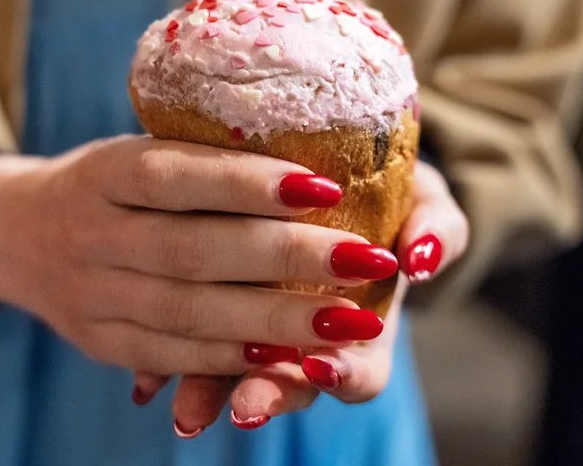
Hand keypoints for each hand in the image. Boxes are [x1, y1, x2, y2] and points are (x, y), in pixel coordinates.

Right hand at [0, 136, 399, 374]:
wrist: (13, 233)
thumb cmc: (103, 181)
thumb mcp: (133, 149)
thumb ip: (200, 161)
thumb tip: (305, 164)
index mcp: (104, 171)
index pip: (175, 174)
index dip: (248, 183)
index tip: (325, 186)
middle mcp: (92, 233)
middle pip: (192, 250)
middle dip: (287, 259)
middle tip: (368, 261)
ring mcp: (93, 294)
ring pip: (189, 313)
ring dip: (277, 322)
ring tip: (353, 322)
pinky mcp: (101, 342)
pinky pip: (174, 355)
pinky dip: (236, 359)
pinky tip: (294, 361)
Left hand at [157, 159, 468, 435]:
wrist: (336, 173)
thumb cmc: (386, 191)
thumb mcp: (423, 200)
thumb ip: (435, 226)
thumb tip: (422, 256)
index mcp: (365, 324)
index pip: (362, 370)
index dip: (346, 374)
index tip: (324, 365)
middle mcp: (311, 338)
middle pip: (292, 384)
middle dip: (269, 393)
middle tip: (248, 403)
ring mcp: (262, 329)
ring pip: (236, 373)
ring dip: (213, 390)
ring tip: (187, 409)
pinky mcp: (215, 304)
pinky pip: (187, 343)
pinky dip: (167, 364)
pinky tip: (146, 380)